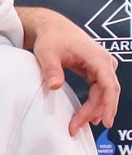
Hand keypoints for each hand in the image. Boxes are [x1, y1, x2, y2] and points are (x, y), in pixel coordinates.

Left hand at [18, 6, 118, 134]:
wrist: (52, 27)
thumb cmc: (51, 38)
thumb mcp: (47, 53)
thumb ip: (51, 69)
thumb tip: (54, 87)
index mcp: (97, 58)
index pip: (108, 85)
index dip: (108, 105)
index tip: (103, 121)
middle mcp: (104, 62)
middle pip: (107, 92)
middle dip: (95, 112)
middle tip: (77, 127)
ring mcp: (101, 66)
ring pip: (104, 93)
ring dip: (93, 110)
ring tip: (78, 125)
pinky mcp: (95, 70)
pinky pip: (99, 90)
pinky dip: (93, 103)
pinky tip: (88, 116)